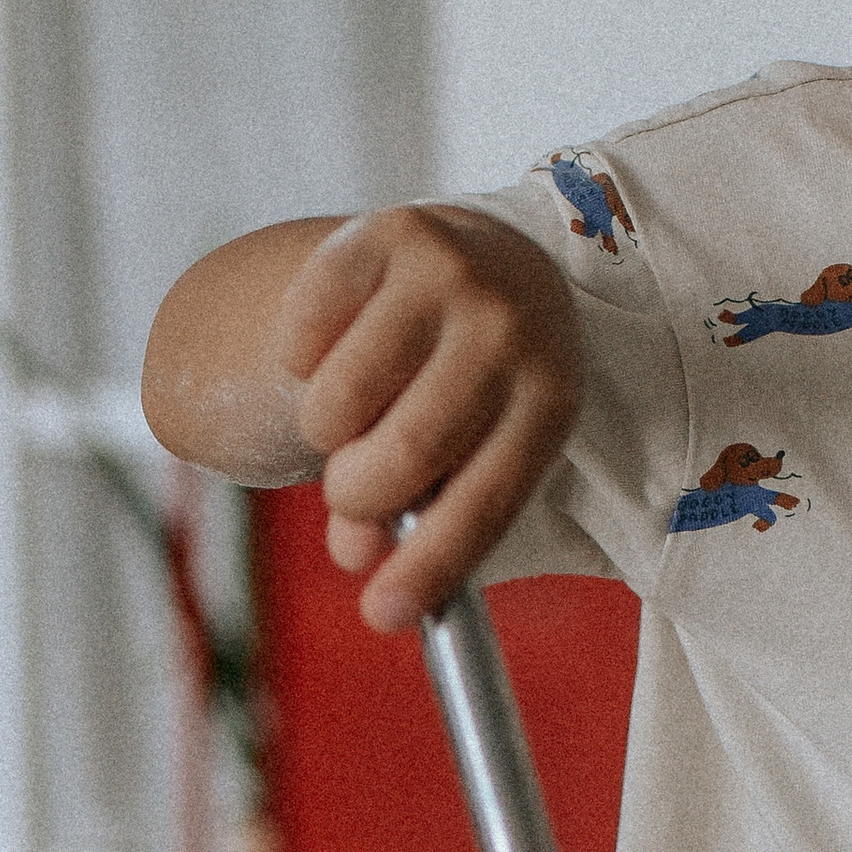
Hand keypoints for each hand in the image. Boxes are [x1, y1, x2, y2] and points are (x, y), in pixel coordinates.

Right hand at [279, 206, 580, 631]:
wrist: (496, 261)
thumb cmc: (483, 386)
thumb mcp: (481, 449)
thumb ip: (421, 512)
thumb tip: (353, 555)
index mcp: (550, 399)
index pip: (486, 502)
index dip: (430, 567)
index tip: (382, 617)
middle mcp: (510, 330)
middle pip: (404, 454)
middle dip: (358, 494)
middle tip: (353, 490)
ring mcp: (451, 275)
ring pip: (339, 401)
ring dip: (323, 431)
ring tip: (350, 415)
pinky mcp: (388, 233)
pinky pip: (302, 334)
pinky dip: (300, 361)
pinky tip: (338, 348)